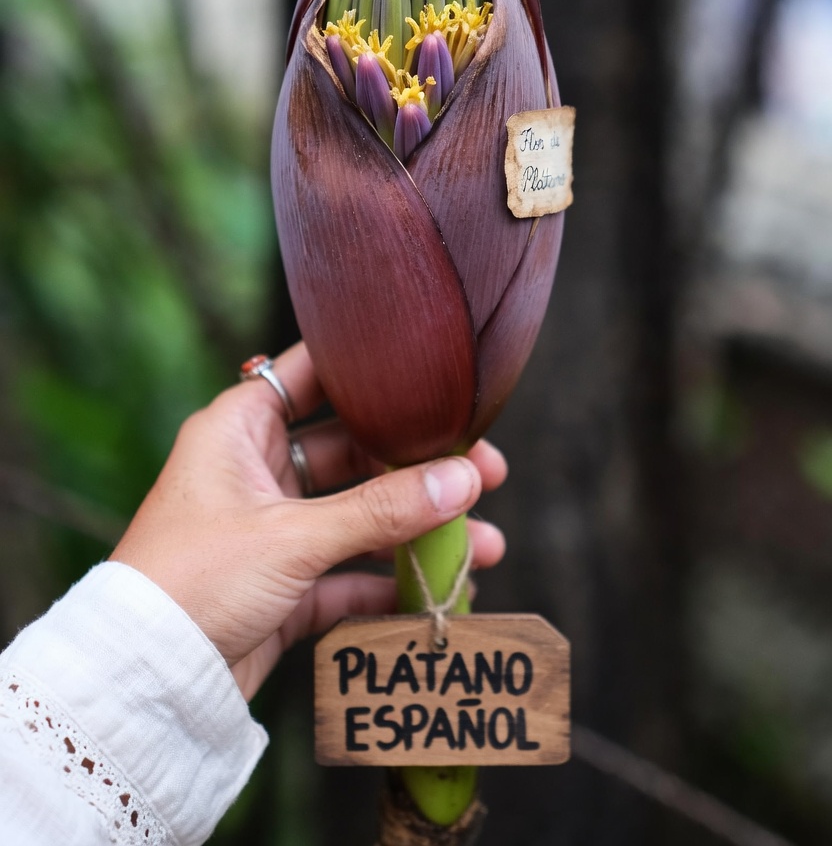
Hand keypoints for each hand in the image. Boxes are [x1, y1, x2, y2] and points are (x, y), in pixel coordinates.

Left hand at [111, 342, 506, 700]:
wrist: (142, 684)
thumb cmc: (194, 581)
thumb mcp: (293, 537)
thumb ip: (382, 509)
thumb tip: (464, 478)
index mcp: (238, 429)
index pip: (310, 374)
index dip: (368, 371)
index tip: (429, 373)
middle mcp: (254, 471)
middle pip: (351, 451)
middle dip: (416, 466)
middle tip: (483, 470)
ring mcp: (269, 531)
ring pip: (356, 517)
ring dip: (414, 529)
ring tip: (483, 542)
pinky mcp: (279, 587)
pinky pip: (345, 575)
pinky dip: (387, 583)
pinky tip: (437, 592)